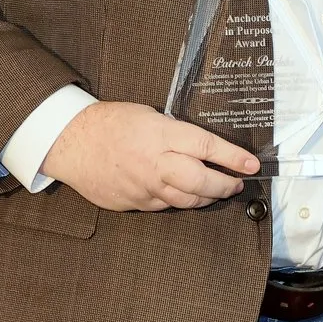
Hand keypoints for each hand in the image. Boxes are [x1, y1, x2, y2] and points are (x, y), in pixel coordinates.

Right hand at [39, 100, 259, 211]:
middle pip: (202, 182)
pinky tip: (185, 195)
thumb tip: (202, 147)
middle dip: (226, 185)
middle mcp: (156, 164)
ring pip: (186, 200)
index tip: (251, 164)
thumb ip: (175, 132)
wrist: (70, 143)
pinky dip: (179, 201)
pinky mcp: (134, 203)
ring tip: (217, 191)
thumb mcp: (148, 115)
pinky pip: (164, 206)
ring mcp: (145, 187)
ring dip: (206, 197)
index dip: (233, 157)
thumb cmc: (109, 122)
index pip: (207, 147)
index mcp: (162, 136)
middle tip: (237, 182)